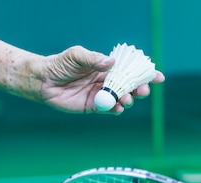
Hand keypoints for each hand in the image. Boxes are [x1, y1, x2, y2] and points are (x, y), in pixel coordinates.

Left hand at [39, 46, 164, 114]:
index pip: (129, 70)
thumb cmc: (60, 64)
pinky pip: (107, 109)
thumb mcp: (76, 55)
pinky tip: (118, 108)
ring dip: (127, 100)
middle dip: (139, 89)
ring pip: (120, 99)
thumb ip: (93, 59)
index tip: (157, 76)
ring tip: (126, 100)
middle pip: (128, 86)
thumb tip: (111, 62)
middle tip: (143, 90)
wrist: (43, 81)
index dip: (144, 73)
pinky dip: (115, 109)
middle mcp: (106, 81)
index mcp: (106, 67)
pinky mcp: (92, 106)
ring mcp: (100, 94)